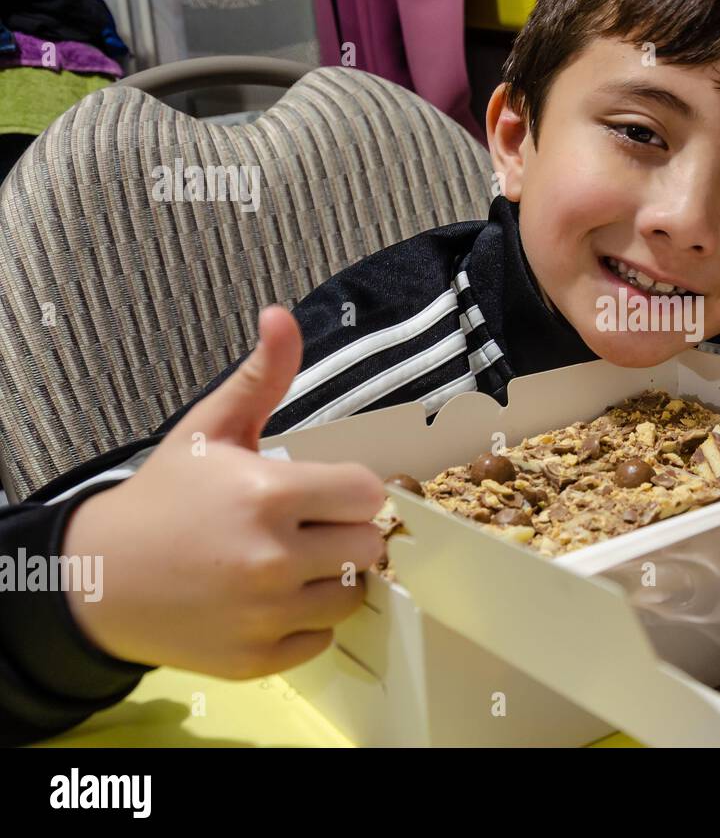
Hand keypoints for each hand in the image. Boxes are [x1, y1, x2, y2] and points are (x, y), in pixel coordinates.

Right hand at [64, 305, 386, 677]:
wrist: (99, 577)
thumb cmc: (165, 497)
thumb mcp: (210, 430)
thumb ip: (260, 376)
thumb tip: (281, 314)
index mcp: (270, 496)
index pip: (368, 494)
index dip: (348, 491)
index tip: (321, 493)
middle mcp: (273, 559)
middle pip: (368, 546)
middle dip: (343, 533)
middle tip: (304, 528)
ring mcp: (265, 615)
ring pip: (352, 595)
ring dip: (330, 580)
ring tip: (288, 563)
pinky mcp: (257, 658)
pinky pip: (322, 639)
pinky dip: (304, 623)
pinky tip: (269, 600)